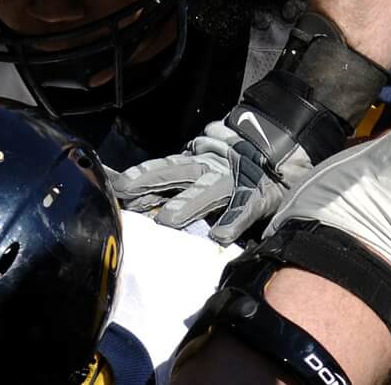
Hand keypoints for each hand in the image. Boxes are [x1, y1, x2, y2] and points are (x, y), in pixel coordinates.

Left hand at [113, 107, 316, 244]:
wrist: (279, 154)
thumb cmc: (229, 170)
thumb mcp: (196, 171)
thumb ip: (167, 185)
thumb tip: (127, 196)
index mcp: (190, 165)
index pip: (157, 169)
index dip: (135, 175)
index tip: (111, 183)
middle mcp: (206, 169)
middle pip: (173, 172)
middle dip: (148, 180)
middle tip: (125, 190)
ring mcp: (231, 180)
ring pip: (206, 190)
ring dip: (186, 203)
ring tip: (168, 219)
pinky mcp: (256, 196)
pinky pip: (242, 209)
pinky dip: (231, 222)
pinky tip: (219, 237)